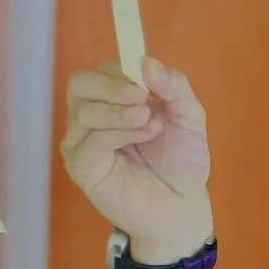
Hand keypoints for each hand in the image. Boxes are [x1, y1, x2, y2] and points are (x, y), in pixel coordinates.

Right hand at [60, 57, 213, 262]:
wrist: (183, 205)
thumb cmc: (180, 160)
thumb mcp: (188, 115)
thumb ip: (174, 86)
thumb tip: (147, 62)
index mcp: (111, 100)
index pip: (101, 70)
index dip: (122, 69)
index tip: (150, 82)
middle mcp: (89, 118)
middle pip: (80, 83)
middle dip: (112, 85)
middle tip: (143, 97)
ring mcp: (82, 143)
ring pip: (85, 112)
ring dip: (121, 112)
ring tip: (152, 123)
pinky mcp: (82, 168)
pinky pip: (90, 142)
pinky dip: (119, 132)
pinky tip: (145, 134)